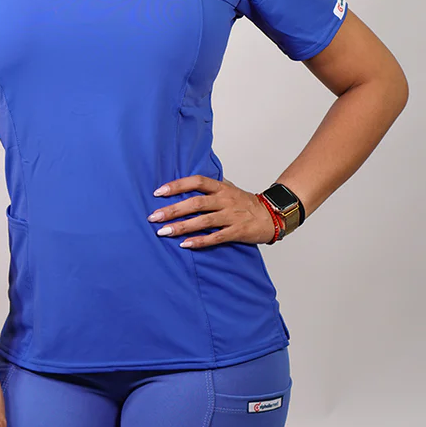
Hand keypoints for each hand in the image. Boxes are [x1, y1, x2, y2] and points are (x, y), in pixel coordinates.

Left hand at [148, 176, 277, 248]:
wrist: (272, 215)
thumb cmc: (246, 202)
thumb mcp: (229, 188)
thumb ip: (210, 186)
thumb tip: (186, 182)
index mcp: (221, 187)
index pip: (196, 182)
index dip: (177, 185)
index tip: (158, 192)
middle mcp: (225, 200)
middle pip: (195, 203)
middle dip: (172, 210)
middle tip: (153, 217)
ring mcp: (231, 216)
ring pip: (203, 221)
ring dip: (181, 227)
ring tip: (163, 232)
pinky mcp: (237, 232)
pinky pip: (215, 237)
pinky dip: (200, 241)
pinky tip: (185, 245)